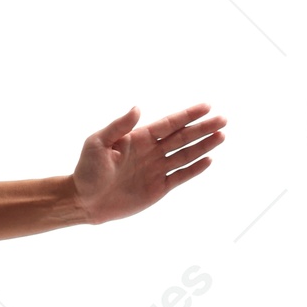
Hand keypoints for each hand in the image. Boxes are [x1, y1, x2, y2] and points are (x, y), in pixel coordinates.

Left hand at [71, 102, 224, 225]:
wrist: (84, 200)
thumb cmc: (87, 170)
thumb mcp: (97, 143)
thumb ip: (118, 126)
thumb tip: (138, 108)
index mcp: (138, 138)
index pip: (168, 124)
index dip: (187, 115)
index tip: (206, 106)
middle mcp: (151, 151)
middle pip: (182, 137)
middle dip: (202, 128)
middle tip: (223, 119)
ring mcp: (156, 169)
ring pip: (185, 154)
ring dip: (203, 146)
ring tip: (221, 135)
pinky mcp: (158, 188)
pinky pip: (180, 176)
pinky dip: (194, 169)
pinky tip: (208, 159)